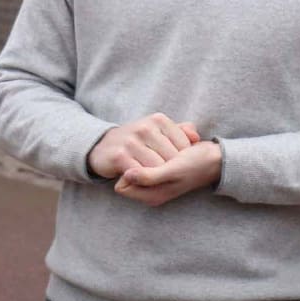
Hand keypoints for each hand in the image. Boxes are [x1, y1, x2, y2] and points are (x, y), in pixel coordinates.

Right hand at [86, 113, 200, 179]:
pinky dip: (144, 180)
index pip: (184, 144)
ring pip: (158, 167)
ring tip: (158, 180)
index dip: (184, 159)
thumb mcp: (158, 132)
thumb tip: (197, 138)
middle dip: (172, 170)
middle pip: (172, 157)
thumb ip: (179, 132)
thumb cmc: (137, 141)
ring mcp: (132, 141)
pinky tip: (144, 180)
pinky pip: (141, 174)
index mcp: (158, 120)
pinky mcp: (120, 156)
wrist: (103, 146)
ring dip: (159, 177)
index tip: (178, 165)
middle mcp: (145, 127)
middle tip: (169, 177)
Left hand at [114, 141, 222, 206]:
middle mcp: (151, 189)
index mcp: (151, 195)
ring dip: (146, 153)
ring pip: (136, 163)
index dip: (127, 172)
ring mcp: (155, 179)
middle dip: (137, 161)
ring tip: (165, 150)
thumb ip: (149, 176)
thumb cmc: (197, 165)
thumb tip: (124, 175)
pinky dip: (153, 150)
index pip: (121, 186)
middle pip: (127, 174)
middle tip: (157, 154)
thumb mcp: (173, 172)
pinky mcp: (160, 167)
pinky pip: (146, 157)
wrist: (216, 158)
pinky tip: (167, 145)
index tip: (142, 160)